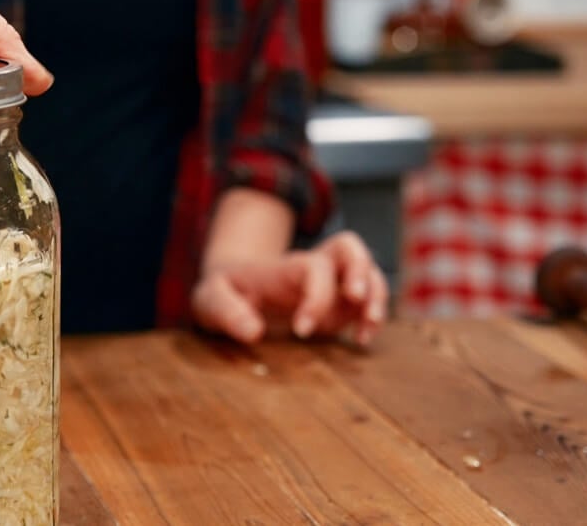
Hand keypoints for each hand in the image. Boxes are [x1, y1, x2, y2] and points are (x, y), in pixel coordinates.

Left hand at [192, 232, 388, 345]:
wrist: (231, 287)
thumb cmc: (223, 291)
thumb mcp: (211, 299)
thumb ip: (227, 312)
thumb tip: (253, 332)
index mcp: (283, 267)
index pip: (313, 267)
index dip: (317, 296)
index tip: (301, 330)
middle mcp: (312, 269)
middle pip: (349, 247)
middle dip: (361, 271)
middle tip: (355, 299)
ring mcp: (329, 284)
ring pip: (367, 272)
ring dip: (376, 296)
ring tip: (367, 328)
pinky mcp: (337, 304)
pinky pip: (366, 301)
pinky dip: (371, 317)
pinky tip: (361, 339)